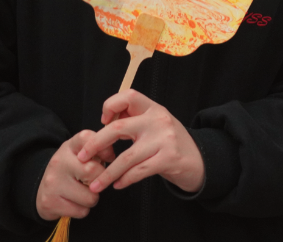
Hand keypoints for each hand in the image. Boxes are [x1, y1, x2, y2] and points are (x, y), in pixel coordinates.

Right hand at [36, 131, 114, 219]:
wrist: (44, 191)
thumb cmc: (73, 170)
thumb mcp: (83, 154)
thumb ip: (99, 150)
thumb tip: (112, 157)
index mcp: (69, 146)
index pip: (87, 138)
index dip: (104, 149)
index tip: (108, 158)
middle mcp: (58, 162)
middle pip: (93, 171)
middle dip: (101, 180)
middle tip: (95, 181)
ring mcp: (52, 182)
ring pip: (90, 196)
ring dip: (93, 198)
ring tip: (84, 193)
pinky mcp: (49, 202)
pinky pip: (81, 211)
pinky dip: (83, 210)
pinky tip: (75, 203)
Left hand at [77, 90, 204, 193]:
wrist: (200, 160)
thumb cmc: (170, 143)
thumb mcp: (156, 125)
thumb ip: (135, 120)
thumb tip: (107, 121)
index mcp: (154, 108)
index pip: (128, 96)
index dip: (110, 105)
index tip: (102, 121)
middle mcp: (159, 120)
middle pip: (118, 128)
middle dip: (95, 145)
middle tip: (82, 158)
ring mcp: (165, 139)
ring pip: (126, 157)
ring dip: (107, 174)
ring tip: (95, 186)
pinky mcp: (169, 158)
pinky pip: (138, 171)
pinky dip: (124, 180)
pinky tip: (118, 185)